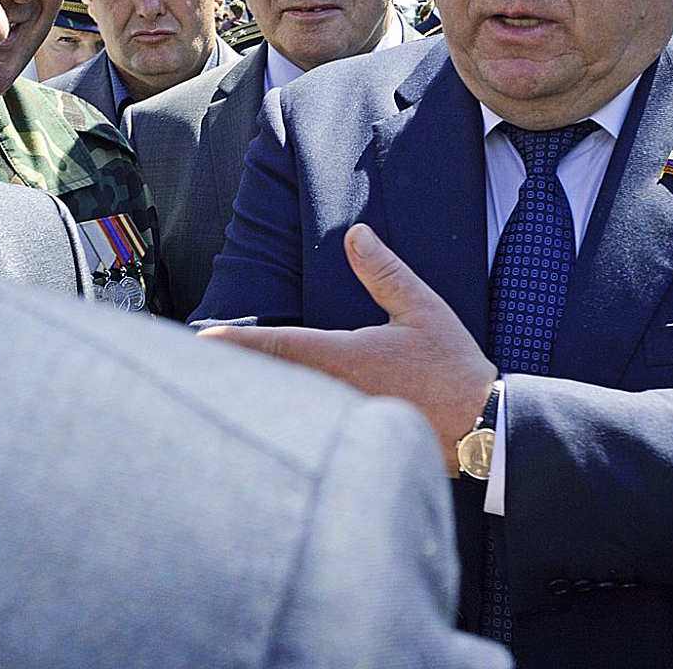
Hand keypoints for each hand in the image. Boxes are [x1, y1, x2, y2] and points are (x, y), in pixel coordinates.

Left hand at [200, 223, 497, 474]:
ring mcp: (339, 419)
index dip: (235, 344)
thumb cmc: (452, 368)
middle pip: (268, 383)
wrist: (478, 428)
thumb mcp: (422, 309)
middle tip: (193, 365)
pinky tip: (270, 415)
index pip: (278, 347)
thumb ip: (384, 272)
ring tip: (220, 388)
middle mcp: (334, 390)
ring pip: (284, 407)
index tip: (201, 341)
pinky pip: (306, 425)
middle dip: (231, 374)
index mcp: (345, 356)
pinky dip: (282, 416)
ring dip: (254, 396)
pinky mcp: (349, 437)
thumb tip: (356, 235)